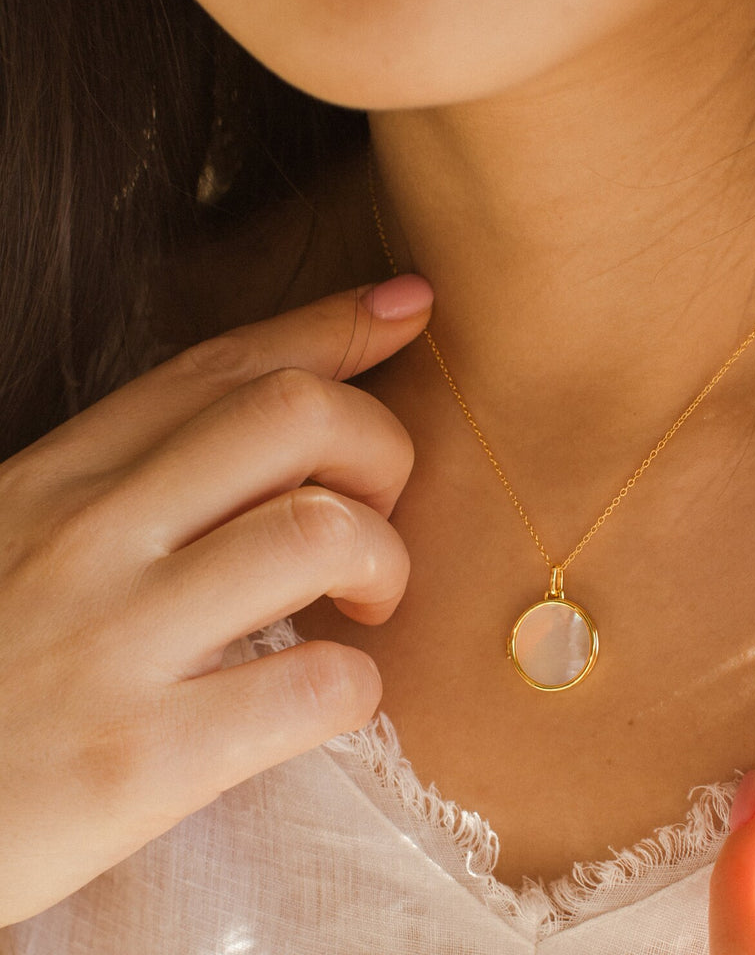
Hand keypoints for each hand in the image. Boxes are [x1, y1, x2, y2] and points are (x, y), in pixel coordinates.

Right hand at [0, 274, 431, 925]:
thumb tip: (270, 450)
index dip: (331, 325)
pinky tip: (334, 695)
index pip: (221, 366)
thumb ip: (128, 488)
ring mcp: (114, 641)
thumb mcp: (22, 540)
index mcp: (62, 476)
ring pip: (321, 531)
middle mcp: (90, 535)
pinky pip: (314, 684)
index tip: (405, 307)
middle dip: (380, 445)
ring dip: (384, 561)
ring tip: (367, 603)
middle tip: (377, 510)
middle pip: (294, 416)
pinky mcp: (140, 759)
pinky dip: (358, 684)